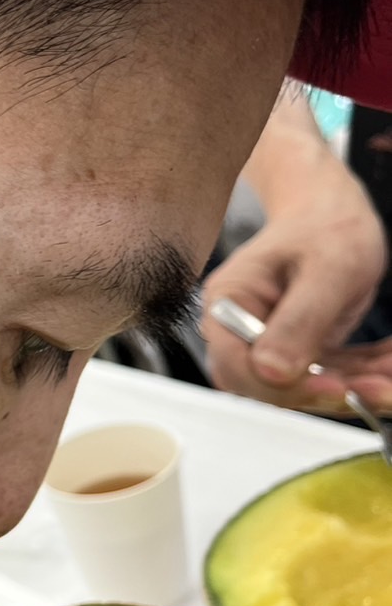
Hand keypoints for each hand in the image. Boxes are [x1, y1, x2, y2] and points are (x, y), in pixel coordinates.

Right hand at [202, 160, 389, 410]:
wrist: (332, 211)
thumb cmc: (325, 225)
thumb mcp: (325, 266)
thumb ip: (299, 319)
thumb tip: (271, 371)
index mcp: (230, 304)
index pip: (237, 363)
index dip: (280, 386)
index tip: (332, 387)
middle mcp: (241, 331)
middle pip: (268, 387)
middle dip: (325, 394)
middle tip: (376, 391)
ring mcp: (270, 344)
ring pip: (305, 388)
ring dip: (352, 390)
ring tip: (390, 384)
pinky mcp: (299, 352)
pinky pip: (329, 376)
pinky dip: (362, 376)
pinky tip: (389, 369)